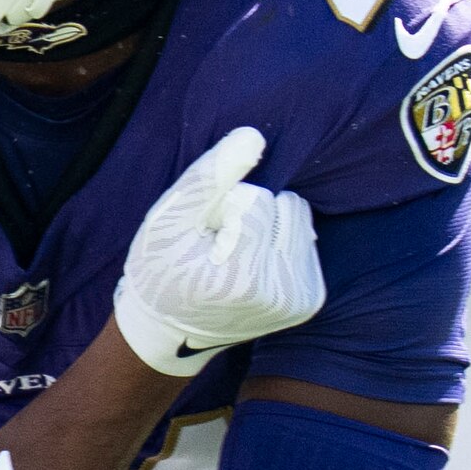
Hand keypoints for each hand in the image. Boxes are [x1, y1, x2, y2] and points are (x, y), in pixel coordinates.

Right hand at [110, 127, 323, 376]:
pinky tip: (253, 265)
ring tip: (236, 255)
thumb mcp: (167, 221)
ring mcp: (299, 300)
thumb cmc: (160, 271)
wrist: (170, 333)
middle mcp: (280, 293)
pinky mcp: (309, 300)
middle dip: (253, 213)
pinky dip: (279, 243)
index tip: (203, 240)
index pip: (256, 200)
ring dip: (269, 225)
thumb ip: (208, 178)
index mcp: (242, 279)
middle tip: (219, 246)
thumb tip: (254, 136)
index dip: (225, 208)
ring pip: (299, 217)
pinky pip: (306, 238)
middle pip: (287, 205)